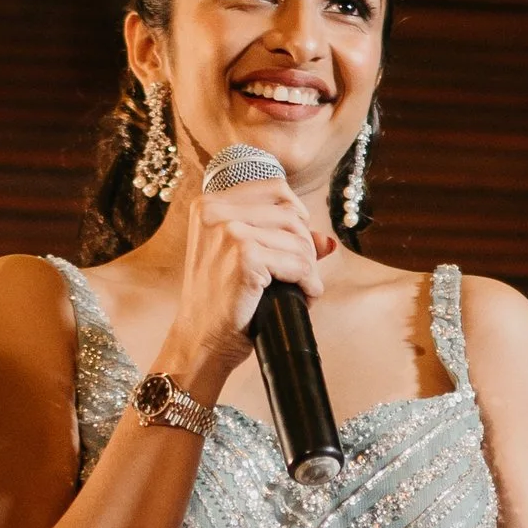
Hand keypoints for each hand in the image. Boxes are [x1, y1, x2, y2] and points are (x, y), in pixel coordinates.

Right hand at [166, 173, 331, 388]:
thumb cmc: (220, 300)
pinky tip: (302, 297)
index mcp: (209, 204)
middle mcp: (215, 212)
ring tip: (299, 288)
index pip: (275, 188)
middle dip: (304, 247)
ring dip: (308, 268)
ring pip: (299, 240)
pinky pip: (299, 265)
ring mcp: (229, 232)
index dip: (296, 214)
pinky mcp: (244, 257)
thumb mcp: (242, 259)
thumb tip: (328, 241)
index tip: (297, 241)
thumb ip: (280, 240)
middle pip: (291, 215)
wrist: (200, 339)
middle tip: (300, 274)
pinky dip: (309, 284)